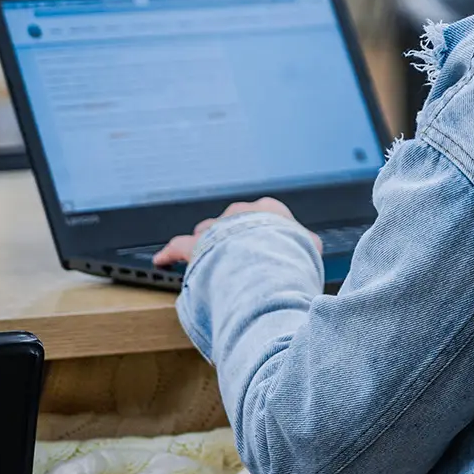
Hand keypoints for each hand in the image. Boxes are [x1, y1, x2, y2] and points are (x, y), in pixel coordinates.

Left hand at [153, 197, 321, 266]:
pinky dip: (170, 254)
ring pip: (208, 233)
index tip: (267, 245)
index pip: (267, 215)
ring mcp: (217, 228)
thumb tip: (308, 253)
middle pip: (234, 222)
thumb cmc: (291, 257)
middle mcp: (242, 213)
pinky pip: (178, 247)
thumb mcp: (310, 249)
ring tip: (208, 263)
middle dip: (234, 238)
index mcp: (271, 210)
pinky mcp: (195, 246)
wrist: (268, 264)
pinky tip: (162, 260)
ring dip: (208, 246)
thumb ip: (306, 247)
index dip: (266, 234)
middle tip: (239, 259)